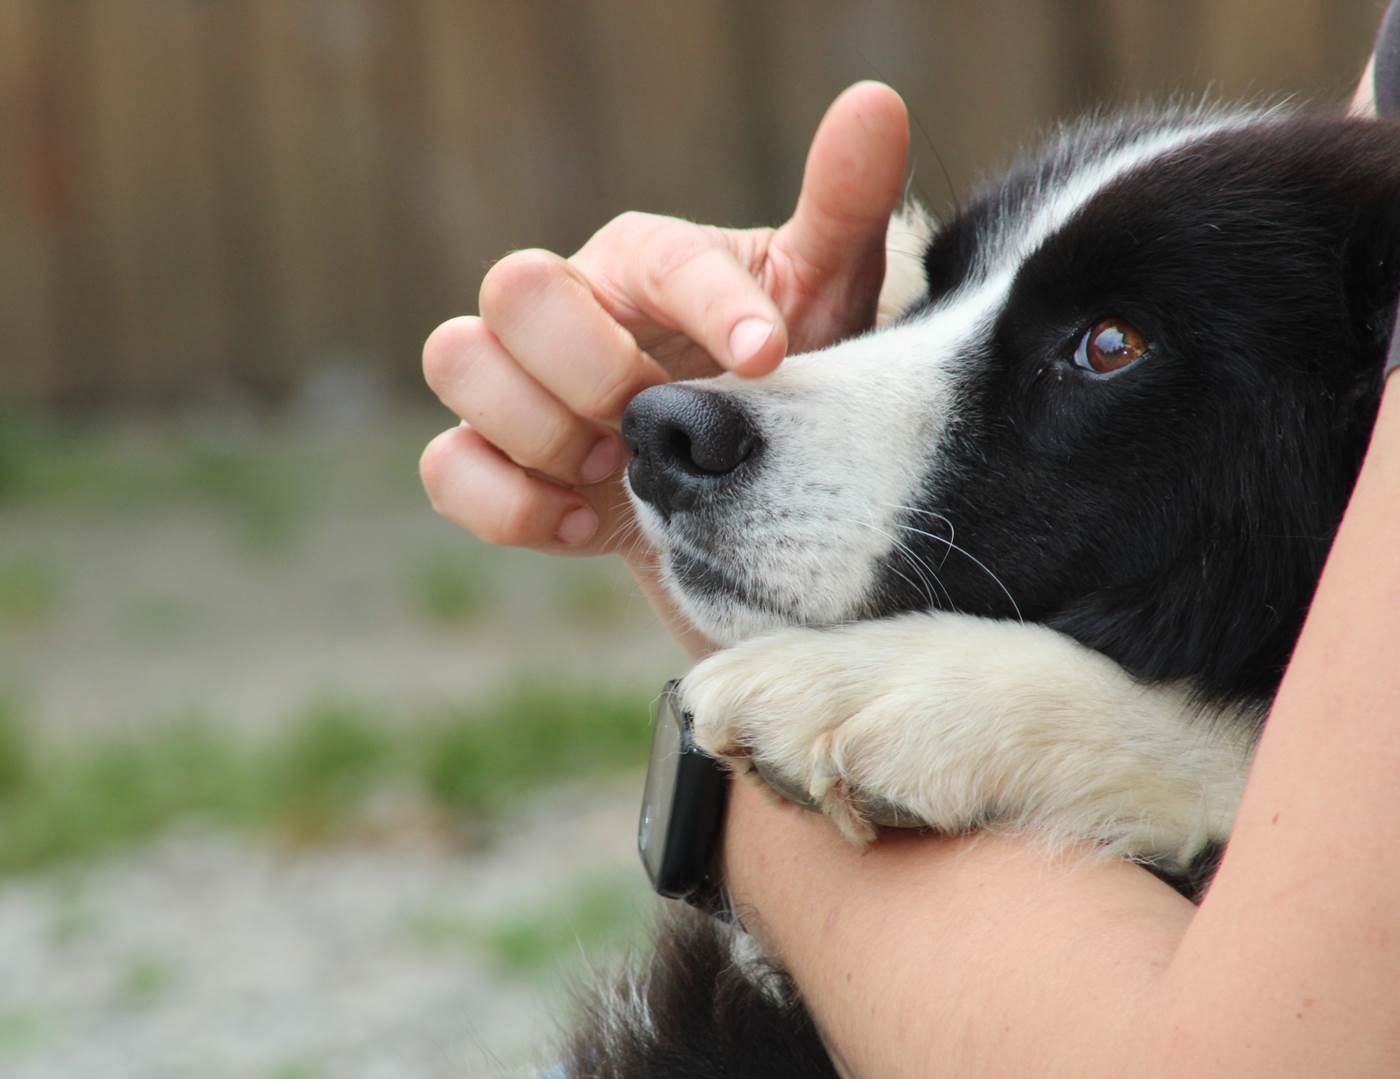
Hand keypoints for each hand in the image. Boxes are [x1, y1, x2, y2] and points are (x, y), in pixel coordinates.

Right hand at [419, 82, 908, 582]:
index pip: (657, 258)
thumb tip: (876, 103)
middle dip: (593, 368)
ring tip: (621, 468)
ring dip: (542, 428)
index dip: (710, 309)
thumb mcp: (829, 299)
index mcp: (644, 260)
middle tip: (658, 416)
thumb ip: (844, 206)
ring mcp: (515, 385)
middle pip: (513, 287)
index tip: (768, 361)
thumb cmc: (786, 381)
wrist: (749, 493)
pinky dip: (509, 503)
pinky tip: (585, 524)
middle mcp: (566, 308)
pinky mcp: (495, 463)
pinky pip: (446, 469)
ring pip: (456, 360)